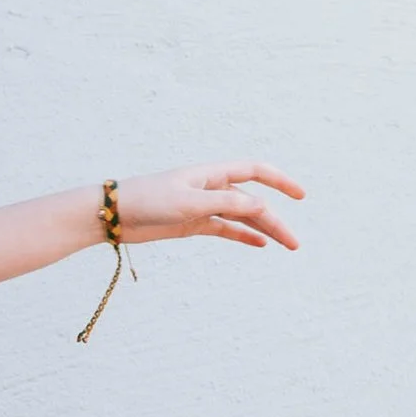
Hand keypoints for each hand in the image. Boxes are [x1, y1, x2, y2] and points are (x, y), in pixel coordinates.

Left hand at [113, 164, 302, 252]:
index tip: (301, 195)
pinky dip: (243, 235)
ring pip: (241, 216)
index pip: (255, 171)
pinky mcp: (192, 223)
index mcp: (211, 173)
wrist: (114, 214)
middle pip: (252, 201)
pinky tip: (260, 244)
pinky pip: (225, 228)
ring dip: (264, 229)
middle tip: (295, 243)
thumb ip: (226, 202)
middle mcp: (210, 187)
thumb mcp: (190, 202)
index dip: (280, 180)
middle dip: (275, 219)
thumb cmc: (148, 200)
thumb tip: (260, 205)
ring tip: (286, 245)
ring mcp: (203, 205)